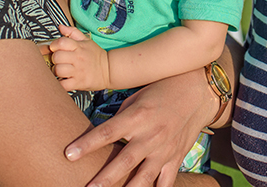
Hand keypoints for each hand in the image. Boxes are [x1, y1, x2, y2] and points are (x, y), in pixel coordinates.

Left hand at [49, 25, 110, 91]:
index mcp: (79, 47)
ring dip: (56, 71)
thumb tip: (61, 27)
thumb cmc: (96, 55)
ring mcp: (78, 71)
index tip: (55, 49)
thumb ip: (72, 32)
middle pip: (57, 57)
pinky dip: (60, 84)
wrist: (110, 70)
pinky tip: (63, 80)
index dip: (54, 45)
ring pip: (58, 70)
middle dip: (54, 59)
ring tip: (60, 71)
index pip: (61, 42)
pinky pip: (63, 84)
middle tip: (58, 61)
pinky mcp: (79, 83)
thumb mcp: (87, 40)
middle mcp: (78, 58)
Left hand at [64, 68, 217, 186]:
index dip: (87, 144)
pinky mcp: (175, 158)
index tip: (68, 154)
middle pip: (124, 161)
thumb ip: (120, 118)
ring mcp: (164, 149)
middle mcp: (151, 135)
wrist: (197, 91)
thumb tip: (103, 136)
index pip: (107, 132)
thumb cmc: (161, 89)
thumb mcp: (136, 98)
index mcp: (137, 116)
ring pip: (144, 177)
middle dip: (105, 178)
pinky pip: (165, 182)